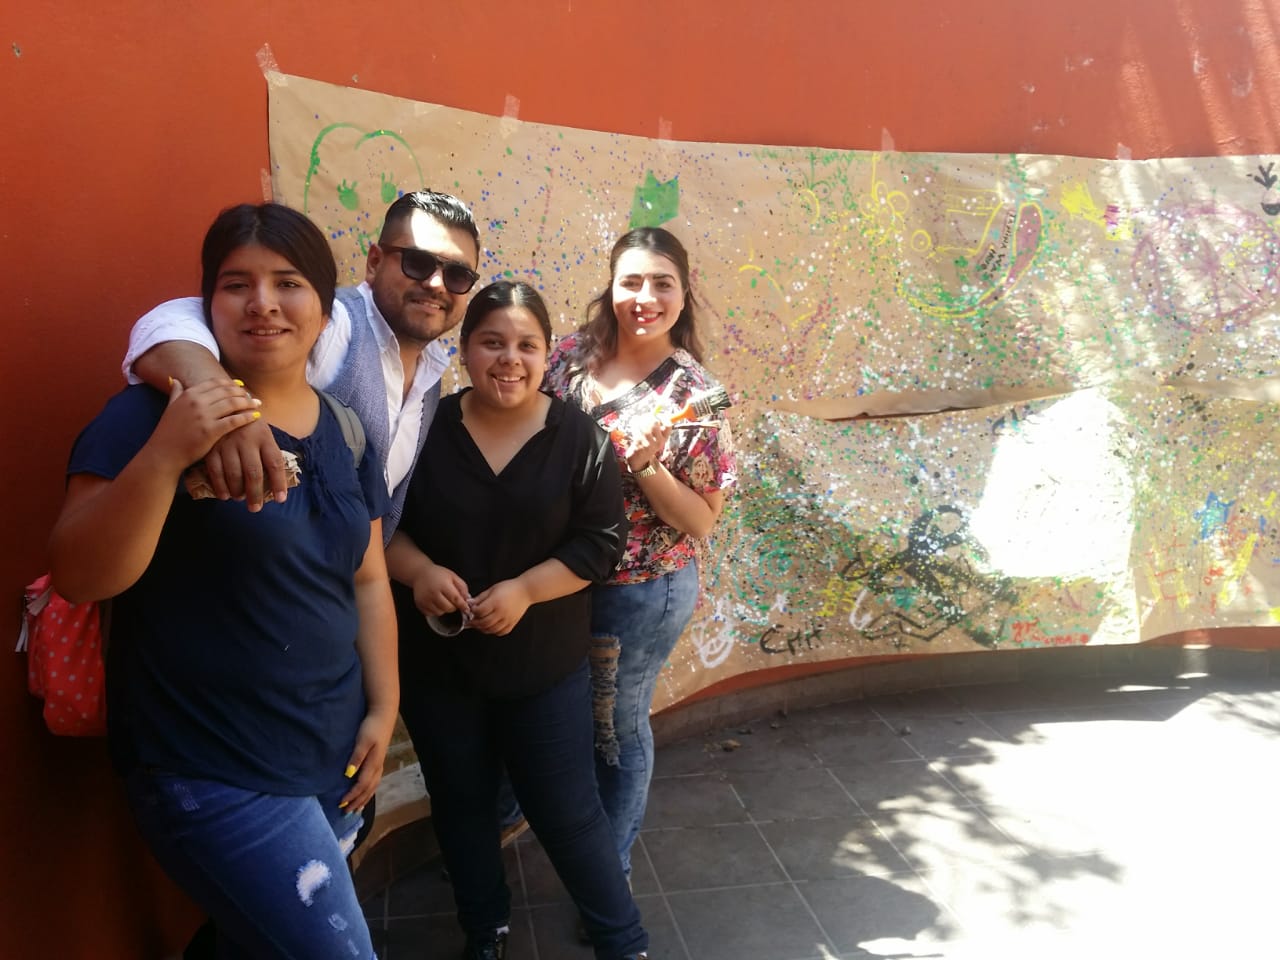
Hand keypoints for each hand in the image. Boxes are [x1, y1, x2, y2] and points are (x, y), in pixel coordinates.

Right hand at [147, 378, 261, 471]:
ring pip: (232, 403)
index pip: (215, 383)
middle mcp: (196, 402)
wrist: (164, 454)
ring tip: (257, 404)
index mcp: (188, 394)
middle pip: (226, 391)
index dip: (230, 383)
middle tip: (252, 396)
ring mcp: (203, 416)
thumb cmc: (168, 432)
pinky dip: (247, 417)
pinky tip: (256, 416)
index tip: (241, 386)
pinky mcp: (210, 431)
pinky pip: (234, 420)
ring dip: (248, 402)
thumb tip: (175, 380)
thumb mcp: (170, 408)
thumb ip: (175, 393)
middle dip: (242, 392)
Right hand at [201, 401, 291, 511]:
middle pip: (254, 472)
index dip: (279, 483)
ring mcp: (228, 443)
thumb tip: (278, 480)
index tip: (281, 499)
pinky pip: (215, 471)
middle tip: (256, 508)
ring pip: (234, 474)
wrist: (225, 404)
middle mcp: (247, 440)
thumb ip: (269, 452)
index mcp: (264, 436)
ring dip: (238, 491)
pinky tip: (224, 495)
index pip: (275, 463)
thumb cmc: (249, 425)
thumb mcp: (263, 433)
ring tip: (241, 499)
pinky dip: (220, 486)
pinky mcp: (212, 446)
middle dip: (256, 494)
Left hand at [338, 710, 395, 812]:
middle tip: (345, 812)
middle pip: (368, 790)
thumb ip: (356, 758)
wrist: (383, 714)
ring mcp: (379, 764)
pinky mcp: (379, 760)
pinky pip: (374, 781)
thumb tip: (348, 775)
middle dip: (357, 801)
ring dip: (364, 799)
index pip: (361, 785)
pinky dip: (369, 791)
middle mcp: (378, 767)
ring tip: (356, 809)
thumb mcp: (363, 741)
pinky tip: (365, 793)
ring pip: (373, 787)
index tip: (340, 803)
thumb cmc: (371, 726)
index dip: (351, 796)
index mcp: (373, 763)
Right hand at [411, 562, 471, 617]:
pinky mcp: (420, 605)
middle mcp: (433, 593)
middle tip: (452, 601)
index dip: (462, 605)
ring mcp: (425, 600)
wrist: (420, 574)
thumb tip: (467, 599)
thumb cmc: (438, 574)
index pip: (455, 598)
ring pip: (440, 612)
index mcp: (442, 584)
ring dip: (444, 609)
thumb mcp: (452, 576)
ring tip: (442, 600)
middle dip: (453, 606)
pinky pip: (432, 614)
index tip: (467, 609)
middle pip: (448, 608)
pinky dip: (436, 611)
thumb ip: (462, 587)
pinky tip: (435, 603)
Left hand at [468, 579, 531, 635]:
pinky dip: (493, 631)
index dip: (472, 612)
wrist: (526, 591)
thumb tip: (470, 604)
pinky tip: (490, 627)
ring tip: (478, 625)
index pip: (479, 611)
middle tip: (470, 621)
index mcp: (495, 602)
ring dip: (482, 629)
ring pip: (491, 630)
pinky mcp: (512, 623)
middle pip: (483, 623)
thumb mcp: (493, 589)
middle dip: (474, 623)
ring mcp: (507, 619)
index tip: (470, 610)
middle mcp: (501, 612)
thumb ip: (480, 598)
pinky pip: (500, 632)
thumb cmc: (510, 588)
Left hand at [621, 414, 670, 473]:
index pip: (668, 426)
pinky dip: (634, 428)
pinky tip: (634, 428)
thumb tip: (656, 411)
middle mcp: (658, 443)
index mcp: (664, 439)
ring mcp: (649, 445)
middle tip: (645, 416)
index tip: (657, 414)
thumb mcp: (656, 437)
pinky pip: (636, 432)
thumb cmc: (648, 444)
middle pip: (655, 423)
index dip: (663, 417)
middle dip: (648, 417)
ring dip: (640, 422)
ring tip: (639, 422)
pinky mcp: (639, 446)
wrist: (639, 458)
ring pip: (644, 427)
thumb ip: (658, 425)